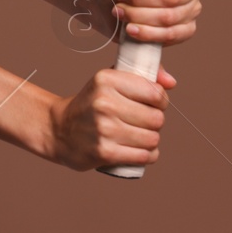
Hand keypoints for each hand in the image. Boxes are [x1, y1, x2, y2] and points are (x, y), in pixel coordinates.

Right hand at [45, 66, 177, 170]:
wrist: (59, 129)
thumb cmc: (91, 104)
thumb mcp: (110, 81)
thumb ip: (143, 76)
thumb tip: (172, 82)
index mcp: (106, 79)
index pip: (155, 92)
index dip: (160, 101)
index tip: (152, 104)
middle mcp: (104, 102)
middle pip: (156, 118)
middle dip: (155, 122)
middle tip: (143, 122)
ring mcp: (104, 128)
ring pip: (153, 138)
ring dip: (152, 140)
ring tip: (140, 136)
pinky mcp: (104, 151)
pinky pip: (144, 156)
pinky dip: (147, 155)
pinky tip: (140, 151)